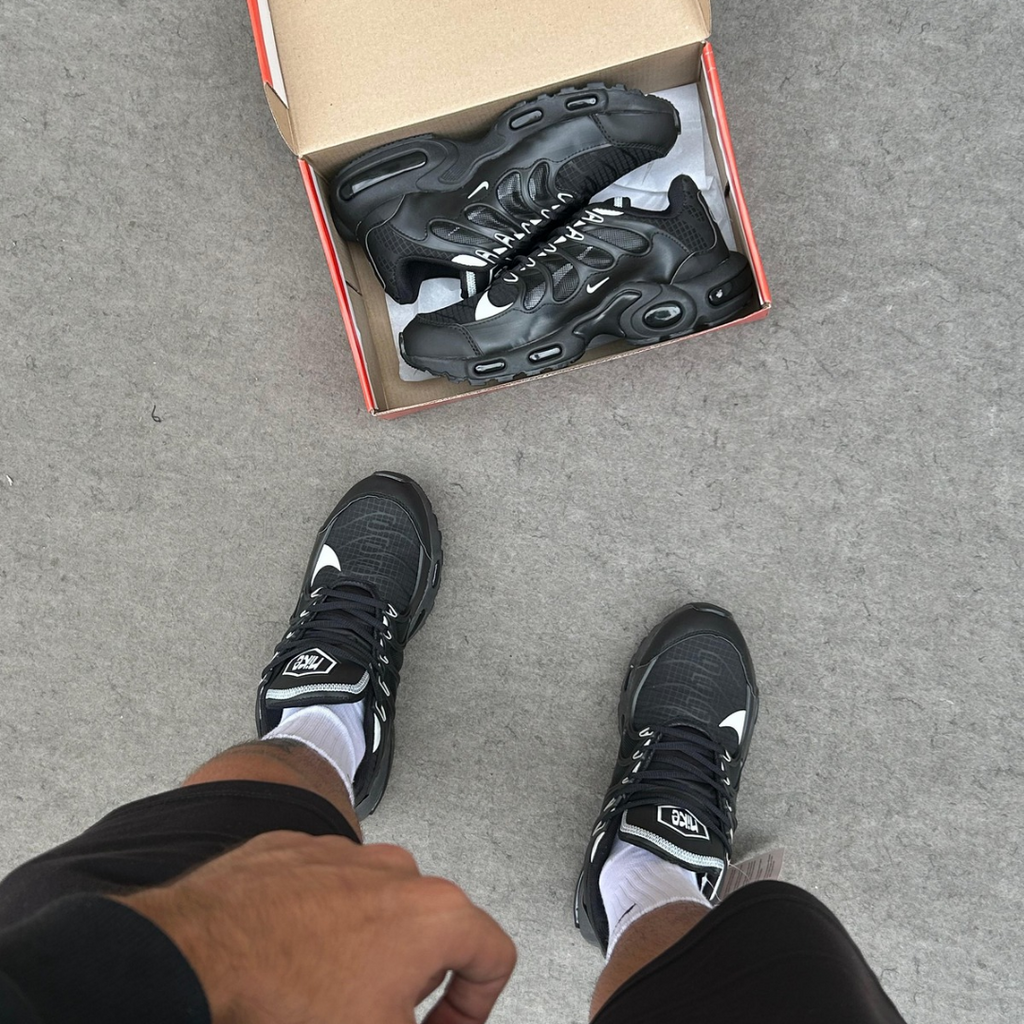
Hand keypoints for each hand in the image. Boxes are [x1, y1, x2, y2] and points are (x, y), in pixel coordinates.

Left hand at [116, 831, 516, 1023]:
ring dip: (368, 951)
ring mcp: (347, 853)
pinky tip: (288, 960)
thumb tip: (418, 1021)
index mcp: (436, 913)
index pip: (494, 958)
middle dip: (416, 982)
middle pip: (434, 933)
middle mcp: (399, 871)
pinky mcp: (297, 851)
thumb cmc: (288, 995)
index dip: (475, 1010)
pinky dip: (321, 925)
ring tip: (326, 990)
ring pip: (379, 909)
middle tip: (381, 1015)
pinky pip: (328, 891)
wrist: (200, 954)